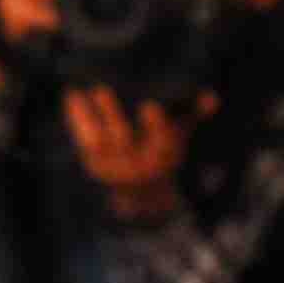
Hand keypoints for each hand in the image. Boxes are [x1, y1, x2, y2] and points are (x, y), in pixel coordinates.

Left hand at [63, 86, 195, 202]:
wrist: (146, 194)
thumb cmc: (163, 152)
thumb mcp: (180, 134)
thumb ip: (193, 114)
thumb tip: (212, 97)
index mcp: (164, 158)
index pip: (162, 142)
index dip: (156, 125)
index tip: (149, 105)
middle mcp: (138, 166)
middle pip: (123, 141)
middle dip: (112, 115)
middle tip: (100, 88)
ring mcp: (113, 167)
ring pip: (98, 141)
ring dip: (87, 116)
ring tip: (77, 90)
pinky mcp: (94, 165)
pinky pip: (83, 141)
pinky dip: (77, 119)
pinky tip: (71, 96)